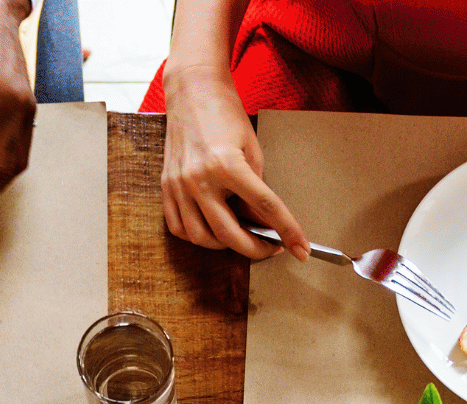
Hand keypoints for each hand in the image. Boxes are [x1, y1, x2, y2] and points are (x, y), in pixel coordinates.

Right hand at [158, 71, 305, 261]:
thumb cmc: (225, 114)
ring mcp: (178, 185)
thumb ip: (257, 187)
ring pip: (200, 238)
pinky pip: (178, 227)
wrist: (192, 91)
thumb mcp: (252, 148)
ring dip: (224, 246)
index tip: (301, 248)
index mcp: (227, 165)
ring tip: (240, 237)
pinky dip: (196, 237)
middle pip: (229, 234)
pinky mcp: (166, 186)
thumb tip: (262, 221)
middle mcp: (199, 179)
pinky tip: (212, 230)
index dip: (287, 231)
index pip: (264, 208)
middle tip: (270, 247)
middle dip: (254, 249)